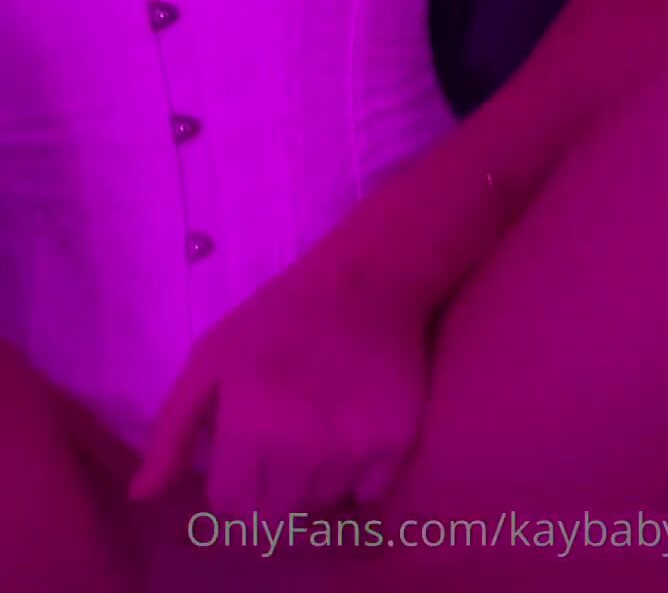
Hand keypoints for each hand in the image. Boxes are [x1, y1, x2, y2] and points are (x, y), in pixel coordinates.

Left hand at [129, 238, 428, 518]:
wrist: (365, 282)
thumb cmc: (276, 318)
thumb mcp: (210, 359)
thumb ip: (172, 432)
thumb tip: (142, 496)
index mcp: (249, 428)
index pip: (229, 506)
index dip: (230, 477)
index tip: (242, 445)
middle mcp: (302, 451)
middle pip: (273, 514)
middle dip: (268, 484)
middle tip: (278, 436)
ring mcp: (353, 451)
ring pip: (318, 504)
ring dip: (310, 478)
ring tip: (314, 424)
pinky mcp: (396, 445)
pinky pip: (367, 493)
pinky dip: (357, 473)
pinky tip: (350, 427)